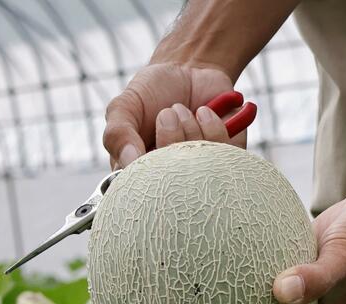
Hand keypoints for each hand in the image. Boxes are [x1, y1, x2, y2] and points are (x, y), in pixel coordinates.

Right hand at [103, 63, 243, 168]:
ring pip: (199, 165)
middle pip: (175, 180)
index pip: (144, 191)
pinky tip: (204, 113)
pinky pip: (224, 153)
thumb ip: (117, 133)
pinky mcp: (227, 158)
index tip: (147, 143)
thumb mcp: (125, 106)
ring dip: (189, 127)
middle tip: (167, 114)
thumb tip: (128, 162)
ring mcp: (201, 171)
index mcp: (143, 175)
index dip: (147, 167)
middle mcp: (173, 179)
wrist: (190, 70)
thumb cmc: (153, 93)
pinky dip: (211, 125)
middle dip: (170, 140)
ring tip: (183, 111)